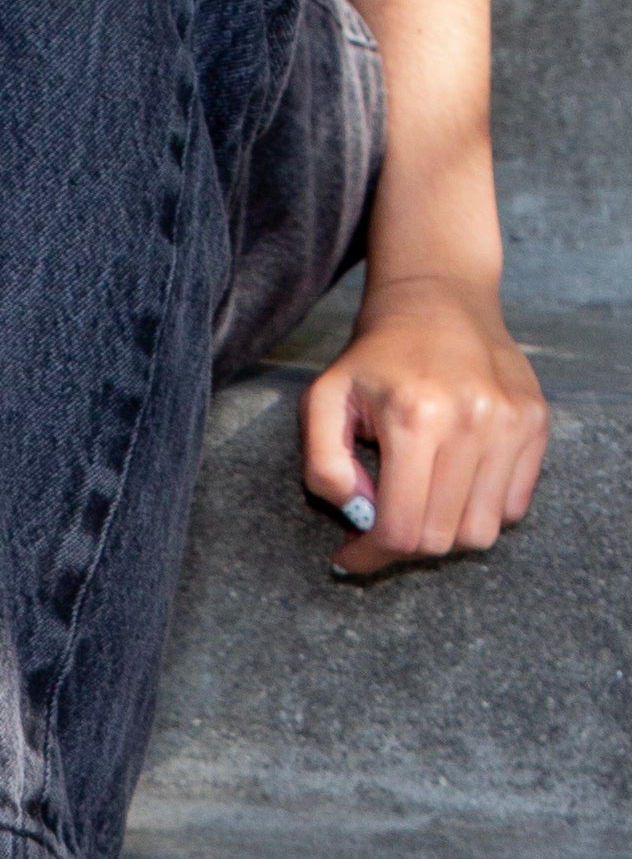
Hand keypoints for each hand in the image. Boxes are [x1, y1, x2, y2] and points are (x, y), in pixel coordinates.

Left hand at [303, 274, 548, 577]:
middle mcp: (472, 421)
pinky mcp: (536, 423)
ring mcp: (512, 423)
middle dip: (403, 547)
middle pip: (441, 538)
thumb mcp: (323, 401)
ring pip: (481, 531)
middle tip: (383, 528)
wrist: (438, 302)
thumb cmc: (375, 359)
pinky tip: (453, 486)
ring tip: (419, 506)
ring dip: (445, 534)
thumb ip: (323, 466)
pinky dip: (482, 511)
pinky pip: (514, 507)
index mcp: (416, 418)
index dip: (371, 556)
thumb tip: (355, 513)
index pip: (401, 528)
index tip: (351, 555)